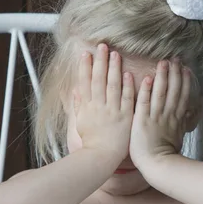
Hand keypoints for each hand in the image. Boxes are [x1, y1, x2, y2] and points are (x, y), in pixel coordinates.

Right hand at [73, 44, 134, 160]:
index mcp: (87, 107)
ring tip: (114, 54)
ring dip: (113, 68)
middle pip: (98, 79)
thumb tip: (75, 91)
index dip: (85, 67)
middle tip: (102, 46)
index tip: (86, 54)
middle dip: (100, 61)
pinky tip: (128, 74)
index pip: (85, 82)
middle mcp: (98, 106)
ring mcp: (112, 111)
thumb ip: (78, 106)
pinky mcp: (125, 116)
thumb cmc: (91, 142)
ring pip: (112, 85)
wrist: (101, 157)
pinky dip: (127, 86)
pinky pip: (126, 99)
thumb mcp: (80, 123)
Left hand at [130, 59, 190, 170]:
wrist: (158, 166)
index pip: (182, 95)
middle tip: (176, 59)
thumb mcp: (179, 136)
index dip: (185, 81)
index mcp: (176, 118)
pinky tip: (149, 78)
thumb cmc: (166, 155)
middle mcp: (168, 115)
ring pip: (161, 92)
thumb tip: (192, 112)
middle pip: (174, 90)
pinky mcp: (143, 120)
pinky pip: (145, 103)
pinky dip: (148, 90)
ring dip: (163, 76)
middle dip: (176, 73)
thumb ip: (184, 121)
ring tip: (164, 62)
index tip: (186, 69)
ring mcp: (155, 117)